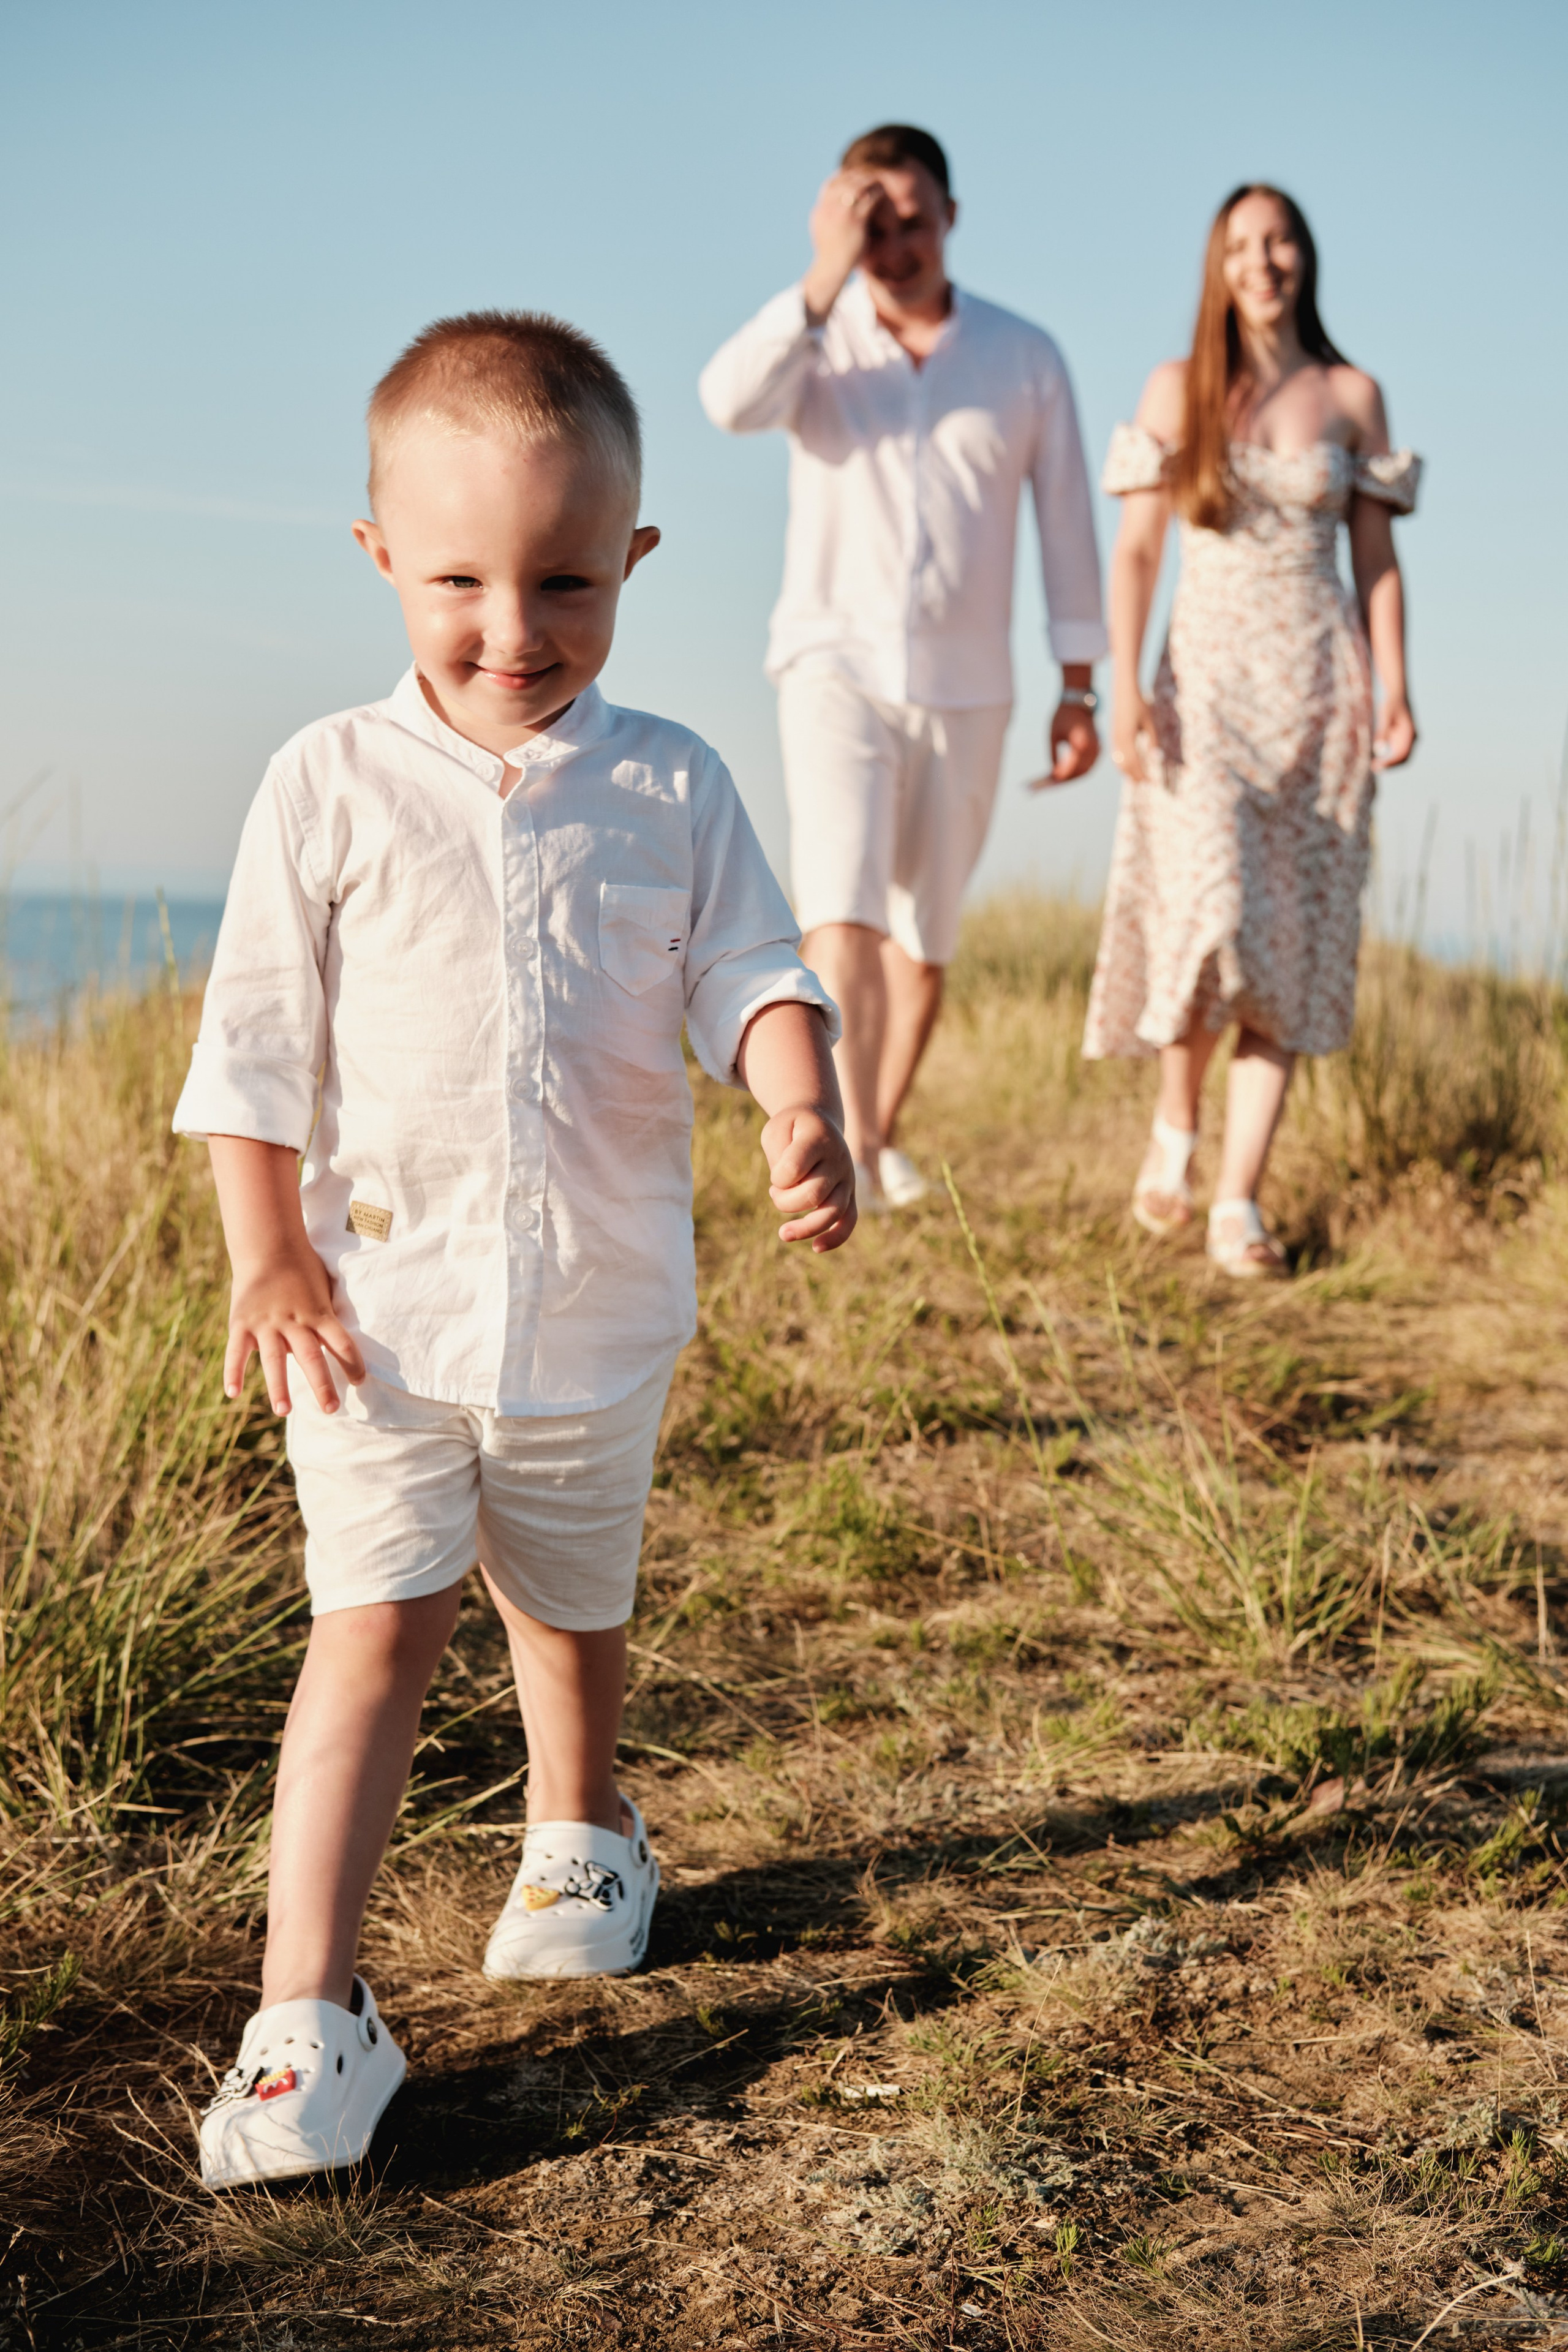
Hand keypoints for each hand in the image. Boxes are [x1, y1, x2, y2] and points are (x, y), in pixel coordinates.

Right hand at [225, 1243, 366, 1415]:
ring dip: (279, 1387)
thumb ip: (328, 1317)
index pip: (342, 1342)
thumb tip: (338, 1345)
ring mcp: (267, 1323)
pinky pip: (236, 1351)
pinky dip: (233, 1371)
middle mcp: (294, 1320)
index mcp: (319, 1313)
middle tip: (331, 1409)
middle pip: (311, 1356)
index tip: (360, 1382)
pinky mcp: (241, 1323)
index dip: (353, 1362)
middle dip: (321, 1384)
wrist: (268, 1245)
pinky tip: (232, 1393)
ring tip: (284, 1411)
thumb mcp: (324, 1289)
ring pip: (275, 1359)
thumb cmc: (303, 1269)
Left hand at [759, 1105, 856, 1252]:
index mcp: (818, 1138)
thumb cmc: (792, 1129)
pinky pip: (849, 1221)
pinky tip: (816, 1247)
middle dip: (785, 1201)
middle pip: (813, 1194)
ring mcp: (847, 1178)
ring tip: (783, 1233)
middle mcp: (838, 1158)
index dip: (777, 1177)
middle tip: (775, 1192)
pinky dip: (835, 1238)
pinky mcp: (849, 1194)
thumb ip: (778, 1155)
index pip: (794, 1167)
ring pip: (832, 1212)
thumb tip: (788, 1188)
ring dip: (805, 1227)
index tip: (775, 1175)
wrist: (820, 1121)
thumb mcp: (775, 1129)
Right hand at [803, 168, 884, 321]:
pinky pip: (870, 198)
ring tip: (879, 186)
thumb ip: (825, 215)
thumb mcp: (821, 230)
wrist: (831, 270)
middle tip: (871, 180)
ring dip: (870, 183)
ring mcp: (842, 211)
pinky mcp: (856, 219)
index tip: (856, 178)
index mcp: (820, 209)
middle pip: (846, 180)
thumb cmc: (829, 255)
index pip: (831, 183)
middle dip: (859, 177)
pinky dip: (878, 194)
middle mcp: (829, 206)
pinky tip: (884, 196)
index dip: (845, 177)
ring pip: (859, 185)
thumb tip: (823, 207)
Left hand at [1037, 699, 1098, 786]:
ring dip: (1074, 776)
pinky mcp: (1098, 747)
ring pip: (1087, 770)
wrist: (1078, 702)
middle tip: (1054, 783)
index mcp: (1081, 742)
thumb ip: (1053, 754)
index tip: (1051, 779)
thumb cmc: (1063, 716)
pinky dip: (1080, 770)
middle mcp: (1092, 746)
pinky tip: (1069, 772)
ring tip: (1060, 780)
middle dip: (1067, 778)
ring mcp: (1097, 747)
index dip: (1062, 775)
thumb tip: (1054, 772)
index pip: (1072, 766)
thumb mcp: (1053, 735)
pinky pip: (1090, 764)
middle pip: (1081, 771)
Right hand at [1111, 691, 1155, 783]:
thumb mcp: (1149, 722)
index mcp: (1127, 737)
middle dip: (1135, 777)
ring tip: (1139, 779)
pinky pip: (1117, 756)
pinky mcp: (1114, 737)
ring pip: (1119, 763)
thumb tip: (1157, 757)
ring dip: (1129, 773)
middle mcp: (1118, 740)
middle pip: (1125, 766)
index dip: (1142, 774)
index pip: (1135, 763)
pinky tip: (1131, 767)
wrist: (1123, 691)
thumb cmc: (1139, 704)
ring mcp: (1114, 739)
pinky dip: (1124, 765)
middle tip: (1146, 784)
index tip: (1151, 783)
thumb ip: (1153, 740)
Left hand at [1372, 696, 1416, 770]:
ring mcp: (1408, 739)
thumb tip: (1378, 750)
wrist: (1397, 695)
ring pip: (1400, 757)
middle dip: (1390, 765)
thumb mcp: (1385, 716)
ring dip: (1389, 763)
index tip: (1378, 766)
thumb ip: (1382, 732)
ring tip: (1374, 766)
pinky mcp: (1402, 739)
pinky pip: (1397, 753)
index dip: (1391, 762)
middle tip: (1374, 768)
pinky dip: (1388, 759)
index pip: (1403, 754)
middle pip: (1403, 758)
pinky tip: (1376, 760)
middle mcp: (1412, 738)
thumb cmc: (1390, 704)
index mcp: (1410, 733)